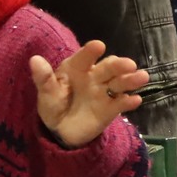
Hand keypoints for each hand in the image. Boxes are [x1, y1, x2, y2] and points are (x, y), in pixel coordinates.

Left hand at [30, 39, 147, 147]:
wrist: (62, 130)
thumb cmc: (53, 104)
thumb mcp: (46, 93)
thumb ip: (43, 78)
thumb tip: (34, 60)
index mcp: (76, 68)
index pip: (84, 58)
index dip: (91, 52)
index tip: (98, 46)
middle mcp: (94, 76)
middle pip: (108, 68)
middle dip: (119, 65)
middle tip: (128, 64)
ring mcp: (104, 91)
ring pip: (120, 82)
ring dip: (131, 80)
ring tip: (141, 77)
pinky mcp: (111, 108)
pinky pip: (121, 103)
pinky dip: (129, 101)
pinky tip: (135, 100)